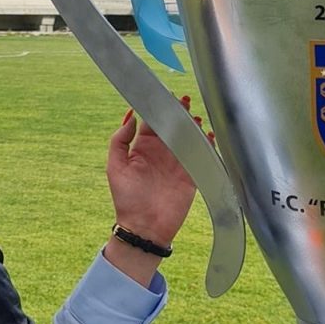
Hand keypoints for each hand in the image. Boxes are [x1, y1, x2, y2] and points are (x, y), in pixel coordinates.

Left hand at [103, 96, 200, 285]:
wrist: (145, 228)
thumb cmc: (127, 199)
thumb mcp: (115, 167)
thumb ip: (119, 141)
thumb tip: (130, 116)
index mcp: (143, 148)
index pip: (152, 122)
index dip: (158, 108)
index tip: (164, 95)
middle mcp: (162, 153)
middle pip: (173, 126)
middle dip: (179, 112)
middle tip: (184, 100)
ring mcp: (178, 163)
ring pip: (188, 137)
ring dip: (193, 126)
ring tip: (196, 117)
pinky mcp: (192, 174)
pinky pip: (202, 155)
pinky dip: (207, 144)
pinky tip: (209, 135)